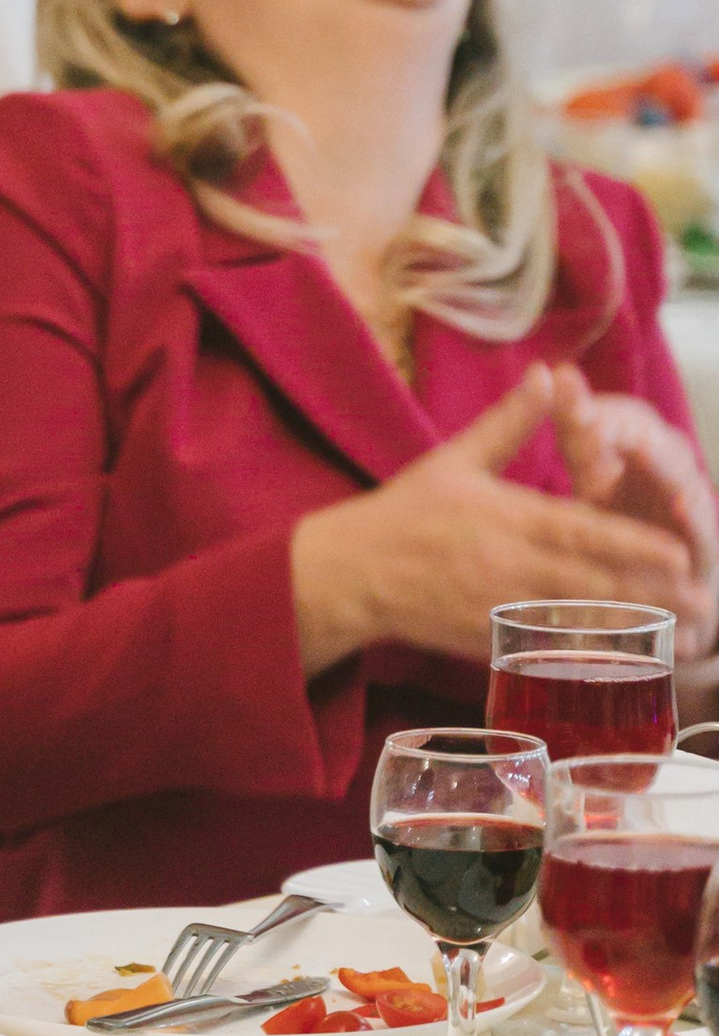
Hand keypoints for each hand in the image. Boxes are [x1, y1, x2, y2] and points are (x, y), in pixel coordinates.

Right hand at [291, 366, 696, 677]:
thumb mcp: (455, 458)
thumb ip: (509, 422)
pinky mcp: (486, 640)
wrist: (351, 574)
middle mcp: (509, 565)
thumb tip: (544, 375)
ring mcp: (498, 607)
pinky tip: (619, 659)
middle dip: (649, 592)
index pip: (583, 532)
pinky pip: (545, 649)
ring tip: (676, 630)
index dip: (635, 546)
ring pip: (576, 621)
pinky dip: (585, 655)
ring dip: (628, 626)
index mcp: (507, 517)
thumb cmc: (404, 513)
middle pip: (592, 582)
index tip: (682, 551)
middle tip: (700, 597)